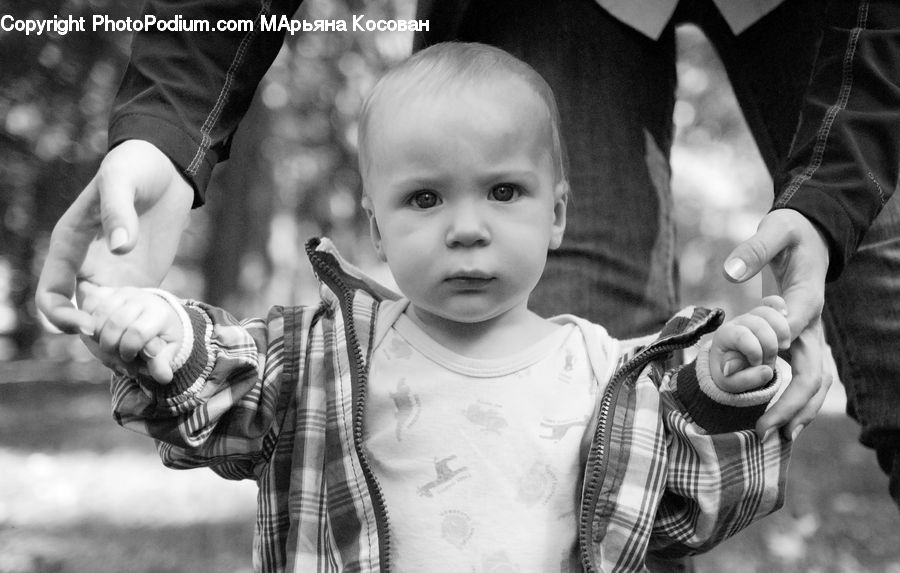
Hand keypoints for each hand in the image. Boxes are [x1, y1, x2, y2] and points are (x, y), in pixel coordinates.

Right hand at [35, 140, 193, 334]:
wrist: (166, 166)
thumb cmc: (134, 167)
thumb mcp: (121, 181)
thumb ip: (117, 212)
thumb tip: (120, 247)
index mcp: (69, 247)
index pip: (52, 293)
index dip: (62, 316)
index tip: (88, 326)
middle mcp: (89, 268)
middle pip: (82, 317)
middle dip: (98, 340)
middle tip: (127, 352)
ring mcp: (118, 276)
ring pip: (110, 322)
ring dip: (124, 340)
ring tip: (147, 355)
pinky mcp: (145, 279)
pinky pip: (138, 313)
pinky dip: (146, 329)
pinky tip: (163, 341)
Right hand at [78, 282, 184, 382]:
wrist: (156, 315)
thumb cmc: (162, 336)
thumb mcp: (168, 351)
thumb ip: (162, 362)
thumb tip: (163, 377)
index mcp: (158, 313)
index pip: (137, 332)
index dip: (128, 350)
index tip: (131, 357)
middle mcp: (140, 298)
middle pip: (113, 325)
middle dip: (111, 347)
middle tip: (116, 355)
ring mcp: (121, 293)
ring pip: (97, 317)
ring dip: (96, 338)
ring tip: (108, 346)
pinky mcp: (106, 291)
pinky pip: (87, 306)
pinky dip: (87, 323)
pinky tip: (97, 333)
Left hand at [710, 296, 790, 391]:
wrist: (733, 367)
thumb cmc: (730, 373)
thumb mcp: (731, 382)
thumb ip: (745, 379)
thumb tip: (767, 371)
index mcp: (724, 335)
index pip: (741, 335)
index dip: (754, 351)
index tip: (756, 364)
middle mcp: (738, 322)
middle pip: (759, 324)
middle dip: (770, 346)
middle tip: (769, 364)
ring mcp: (752, 316)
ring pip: (769, 313)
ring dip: (782, 331)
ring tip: (783, 348)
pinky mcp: (766, 316)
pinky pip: (776, 304)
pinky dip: (783, 314)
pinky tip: (787, 327)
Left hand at [723, 209, 831, 439]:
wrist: (814, 233)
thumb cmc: (792, 232)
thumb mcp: (776, 229)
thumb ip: (754, 249)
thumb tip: (730, 271)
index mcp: (807, 299)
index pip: (796, 333)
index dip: (776, 356)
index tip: (757, 372)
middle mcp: (814, 324)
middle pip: (813, 373)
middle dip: (792, 403)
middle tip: (765, 429)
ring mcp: (811, 335)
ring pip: (815, 382)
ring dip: (799, 411)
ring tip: (777, 437)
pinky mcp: (803, 340)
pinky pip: (805, 377)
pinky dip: (796, 401)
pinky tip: (780, 422)